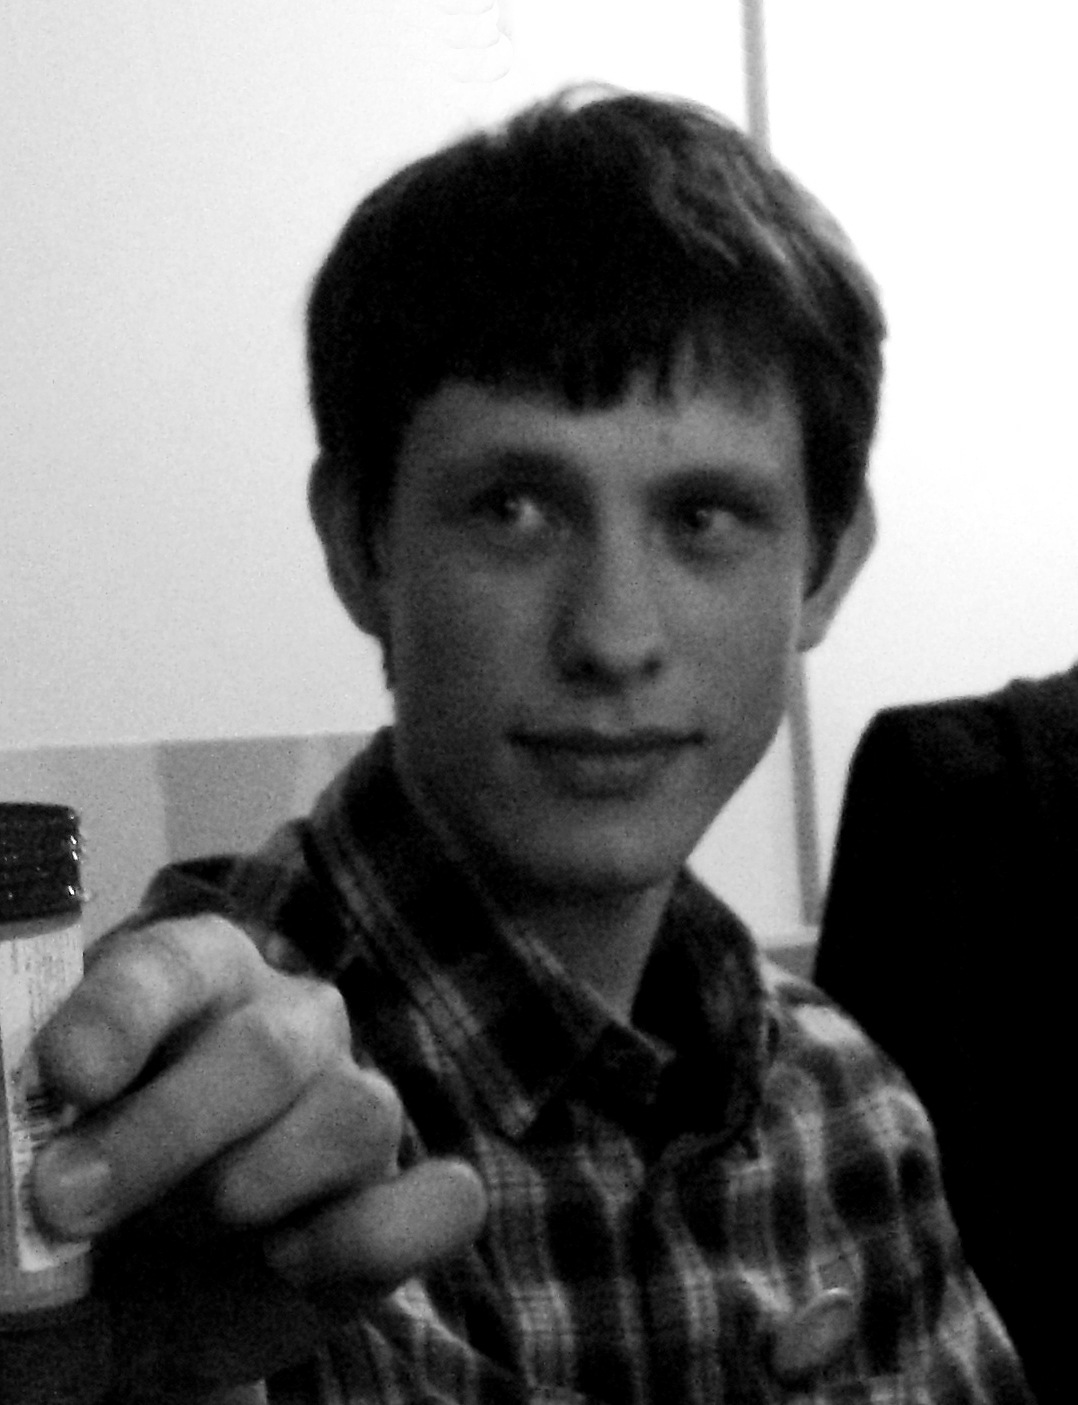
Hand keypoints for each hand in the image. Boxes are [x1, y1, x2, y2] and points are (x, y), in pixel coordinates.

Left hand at [30, 915, 486, 1392]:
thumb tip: (8, 1135)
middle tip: (68, 1202)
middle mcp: (292, 1026)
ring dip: (256, 1190)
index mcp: (199, 977)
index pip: (171, 965)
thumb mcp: (34, 1144)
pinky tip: (292, 1262)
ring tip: (186, 1234)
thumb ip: (21, 1119)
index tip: (65, 1074)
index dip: (121, 1012)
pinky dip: (374, 1237)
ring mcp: (357, 1107)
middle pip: (266, 1051)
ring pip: (356, 1116)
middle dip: (167, 1131)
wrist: (149, 1289)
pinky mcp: (399, 1198)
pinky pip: (441, 1201)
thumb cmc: (88, 1183)